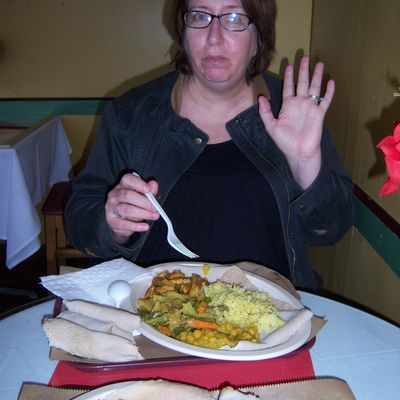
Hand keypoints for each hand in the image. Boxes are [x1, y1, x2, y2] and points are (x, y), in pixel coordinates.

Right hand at [105, 173, 159, 242]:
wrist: (122, 224)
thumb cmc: (134, 206)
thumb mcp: (143, 197)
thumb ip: (150, 191)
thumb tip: (154, 184)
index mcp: (122, 185)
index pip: (127, 179)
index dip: (138, 183)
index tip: (148, 190)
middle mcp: (114, 195)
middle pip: (128, 195)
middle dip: (144, 202)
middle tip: (155, 208)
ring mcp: (111, 208)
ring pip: (127, 209)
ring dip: (143, 214)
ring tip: (153, 216)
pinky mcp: (112, 221)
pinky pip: (124, 224)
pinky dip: (137, 226)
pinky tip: (145, 226)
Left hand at [258, 55, 334, 188]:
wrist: (298, 153)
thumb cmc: (284, 141)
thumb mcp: (271, 127)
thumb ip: (265, 112)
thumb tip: (260, 98)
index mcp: (288, 106)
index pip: (288, 87)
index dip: (289, 76)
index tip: (289, 64)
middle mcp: (299, 104)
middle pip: (302, 83)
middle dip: (303, 70)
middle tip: (305, 56)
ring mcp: (310, 107)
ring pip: (314, 87)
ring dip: (317, 76)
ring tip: (319, 63)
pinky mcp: (320, 114)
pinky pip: (325, 100)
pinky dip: (328, 91)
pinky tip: (331, 81)